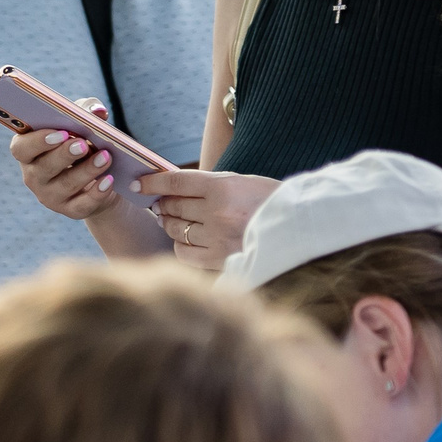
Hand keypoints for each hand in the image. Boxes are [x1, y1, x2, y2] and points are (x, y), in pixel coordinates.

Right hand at [9, 104, 123, 221]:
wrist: (99, 179)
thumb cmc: (83, 144)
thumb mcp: (82, 124)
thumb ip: (86, 110)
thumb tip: (97, 111)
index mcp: (28, 151)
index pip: (21, 148)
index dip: (38, 141)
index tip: (60, 133)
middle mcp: (33, 176)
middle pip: (43, 168)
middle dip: (63, 155)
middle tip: (82, 144)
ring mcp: (50, 196)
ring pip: (65, 185)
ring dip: (86, 170)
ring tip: (105, 157)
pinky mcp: (70, 210)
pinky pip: (81, 205)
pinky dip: (96, 193)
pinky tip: (108, 180)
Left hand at [138, 169, 280, 269]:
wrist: (302, 229)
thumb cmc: (271, 203)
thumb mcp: (242, 183)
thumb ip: (208, 185)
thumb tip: (172, 189)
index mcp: (224, 187)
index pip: (176, 181)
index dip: (153, 182)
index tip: (139, 184)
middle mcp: (217, 212)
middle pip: (173, 206)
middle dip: (164, 204)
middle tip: (161, 204)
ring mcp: (217, 237)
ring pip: (174, 228)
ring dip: (169, 224)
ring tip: (172, 220)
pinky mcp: (219, 259)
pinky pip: (183, 252)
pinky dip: (179, 244)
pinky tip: (185, 240)